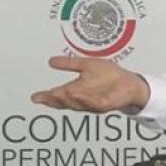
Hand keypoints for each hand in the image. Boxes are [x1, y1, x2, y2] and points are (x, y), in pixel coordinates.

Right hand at [31, 56, 149, 112]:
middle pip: (66, 102)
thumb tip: (51, 61)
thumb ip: (69, 64)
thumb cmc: (110, 76)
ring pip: (79, 104)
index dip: (46, 97)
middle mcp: (84, 99)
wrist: (130, 83)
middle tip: (45, 96)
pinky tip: (81, 95)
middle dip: (55, 100)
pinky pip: (96, 103)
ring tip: (60, 93)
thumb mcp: (86, 65)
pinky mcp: (107, 103)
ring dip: (69, 99)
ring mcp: (95, 102)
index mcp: (77, 90)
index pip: (58, 95)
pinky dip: (88, 100)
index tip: (35, 97)